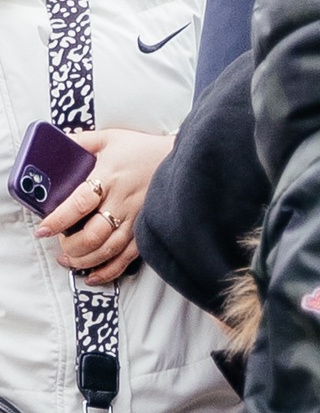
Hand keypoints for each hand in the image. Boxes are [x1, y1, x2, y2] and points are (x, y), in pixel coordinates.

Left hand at [31, 123, 172, 281]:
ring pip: (108, 250)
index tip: (43, 230)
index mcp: (110, 178)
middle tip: (59, 244)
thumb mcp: (109, 138)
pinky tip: (94, 275)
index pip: (79, 203)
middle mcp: (123, 202)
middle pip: (93, 235)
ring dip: (85, 261)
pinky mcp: (146, 230)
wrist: (183, 161)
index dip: (59, 220)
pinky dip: (109, 270)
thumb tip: (52, 144)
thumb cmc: (143, 150)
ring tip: (69, 261)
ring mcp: (136, 219)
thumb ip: (80, 142)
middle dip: (70, 246)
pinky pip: (127, 257)